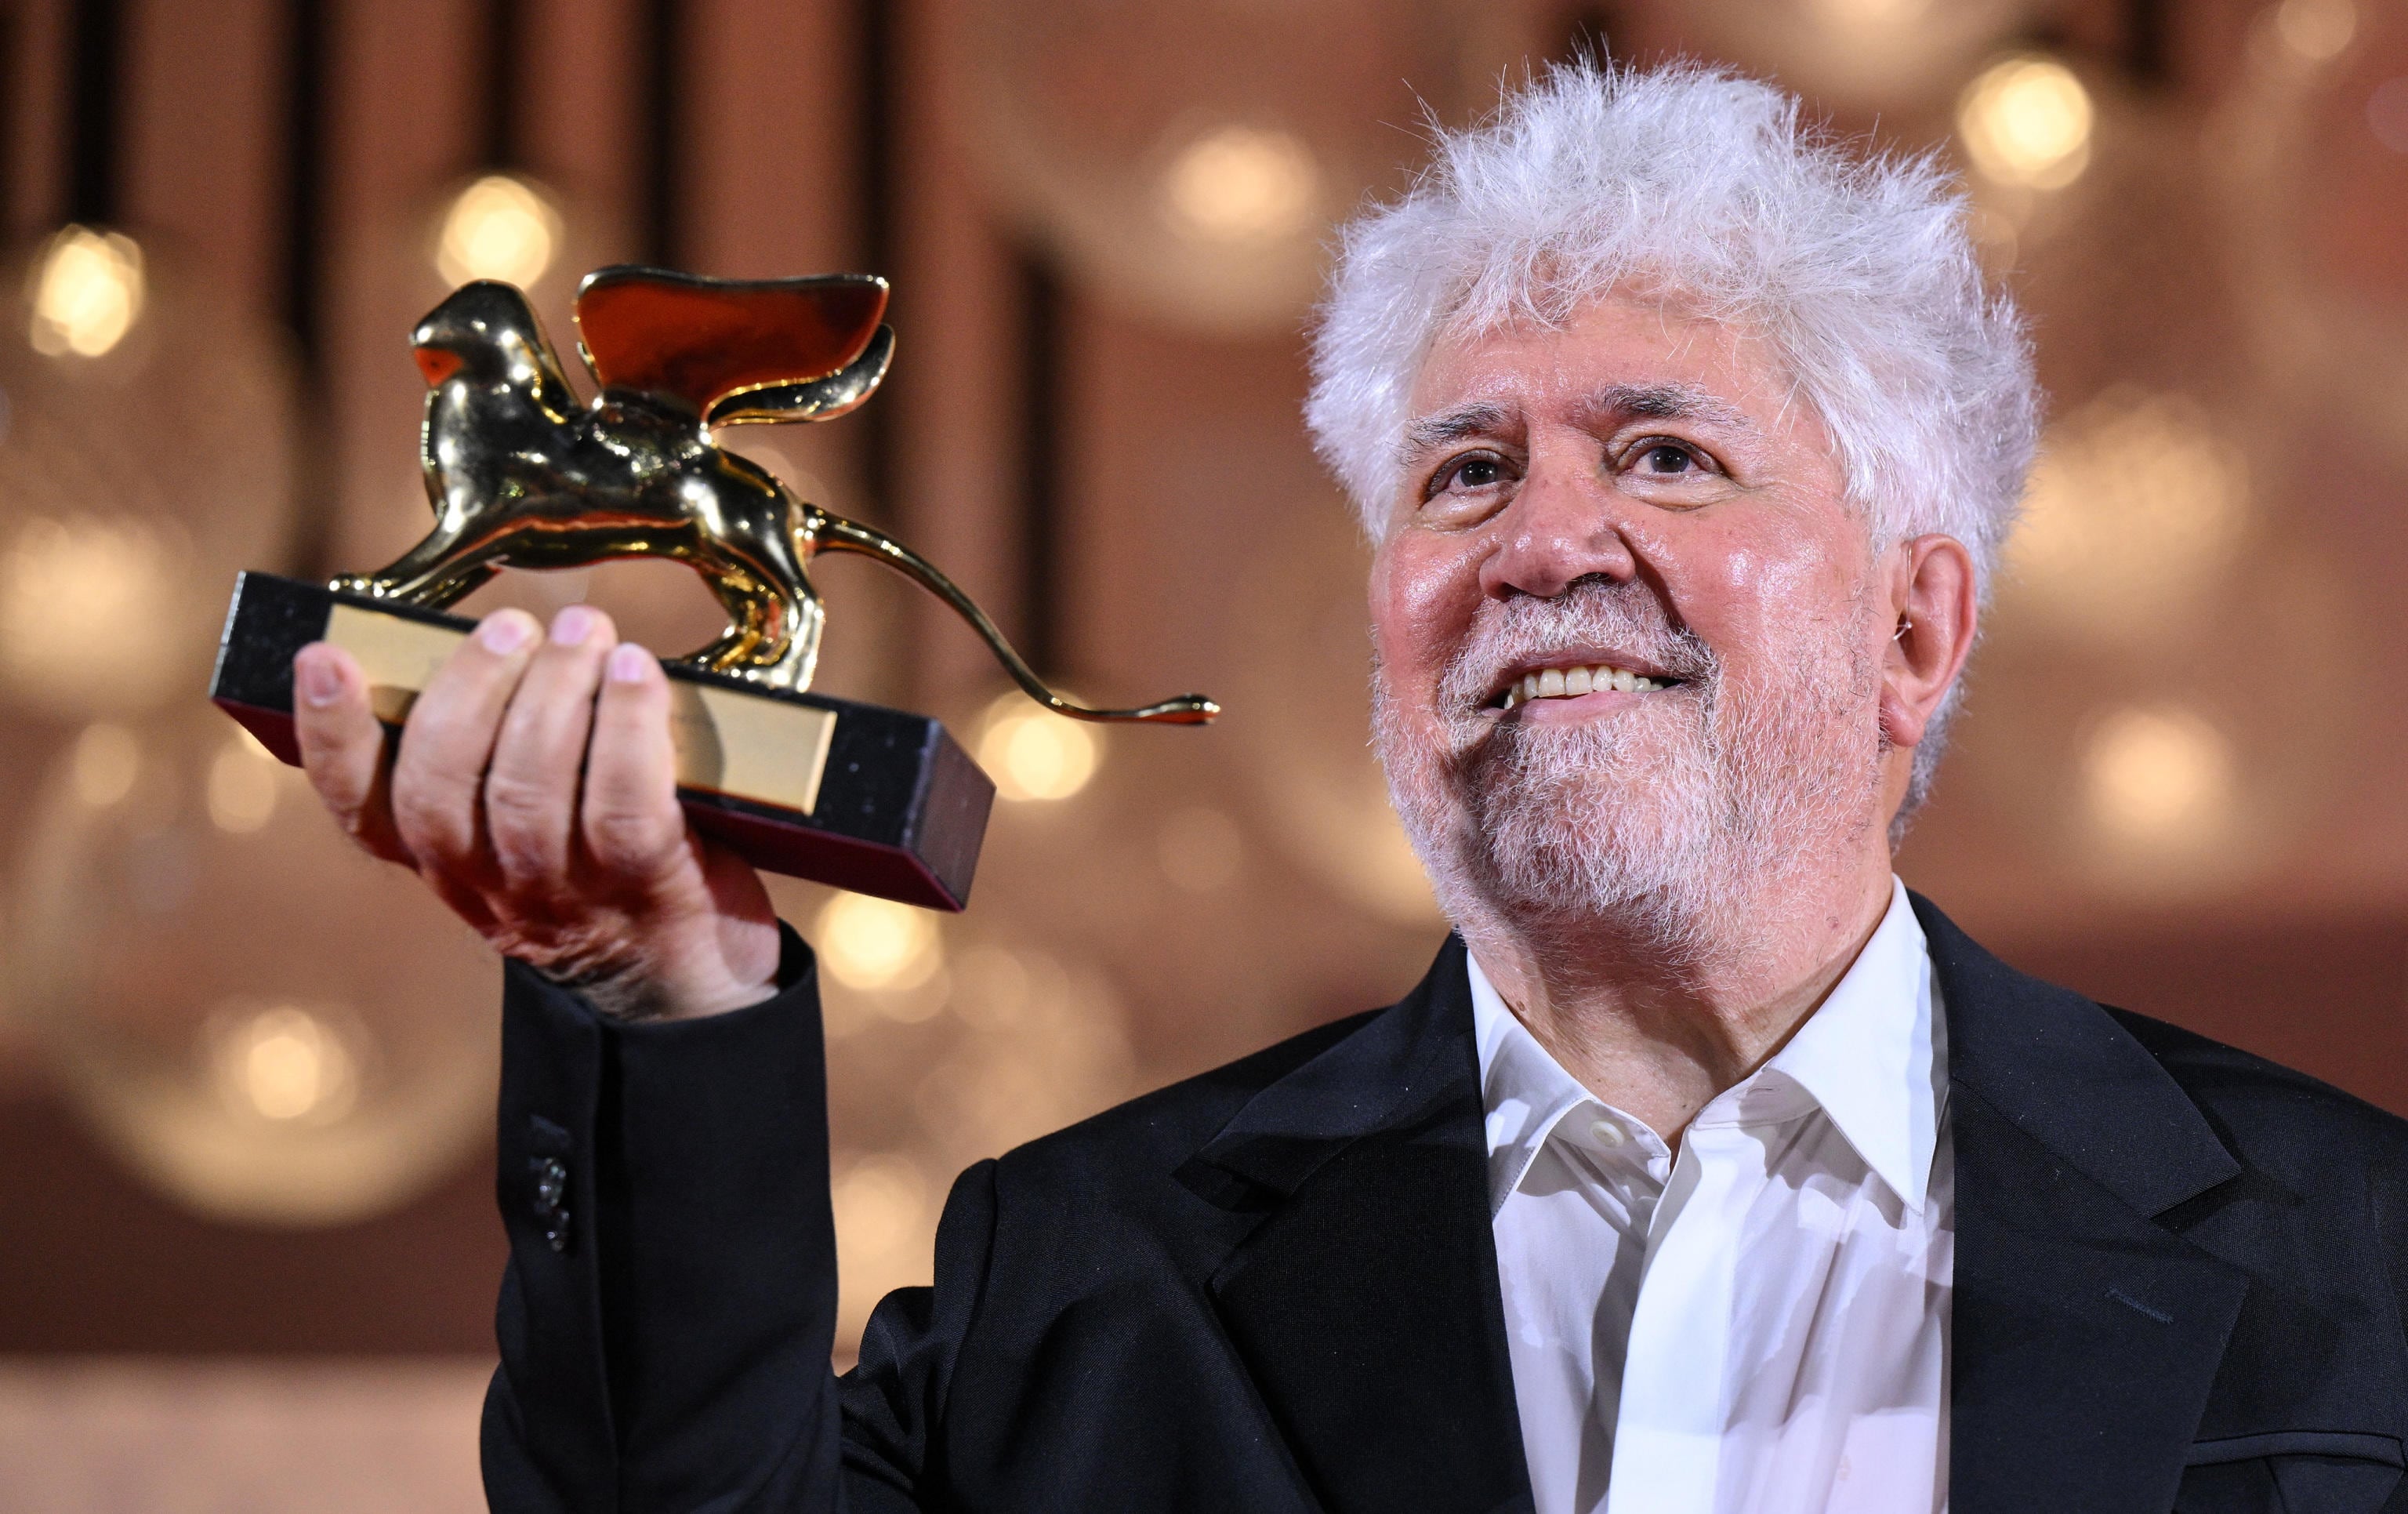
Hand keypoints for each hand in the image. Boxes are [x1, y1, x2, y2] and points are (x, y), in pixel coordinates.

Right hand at [292, 604, 780, 1020]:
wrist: (696, 983)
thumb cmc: (614, 877)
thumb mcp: (532, 834)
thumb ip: (499, 761)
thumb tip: (500, 643)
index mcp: (444, 863)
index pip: (361, 808)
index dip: (332, 735)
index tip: (323, 658)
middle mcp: (489, 884)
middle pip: (440, 786)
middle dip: (470, 689)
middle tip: (512, 625)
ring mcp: (564, 892)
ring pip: (527, 788)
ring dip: (554, 691)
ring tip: (584, 632)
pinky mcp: (642, 886)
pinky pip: (622, 802)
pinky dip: (628, 727)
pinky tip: (636, 673)